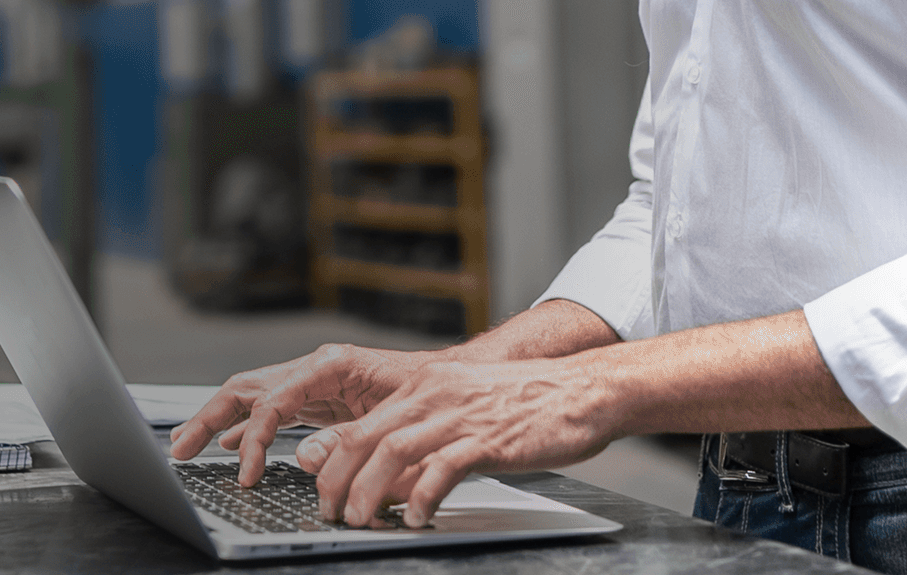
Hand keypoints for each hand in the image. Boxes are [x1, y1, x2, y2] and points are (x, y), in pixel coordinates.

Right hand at [166, 343, 439, 485]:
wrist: (455, 383)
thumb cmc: (431, 395)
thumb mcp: (393, 421)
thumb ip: (346, 440)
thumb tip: (302, 459)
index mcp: (331, 365)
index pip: (272, 400)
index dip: (252, 439)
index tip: (245, 474)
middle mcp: (315, 368)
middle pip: (246, 388)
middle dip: (208, 417)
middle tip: (179, 450)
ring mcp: (313, 382)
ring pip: (251, 397)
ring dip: (216, 420)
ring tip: (186, 445)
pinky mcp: (318, 399)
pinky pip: (270, 410)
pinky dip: (245, 427)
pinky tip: (228, 443)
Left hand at [295, 357, 617, 527]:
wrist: (583, 390)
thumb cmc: (527, 405)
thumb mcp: (465, 412)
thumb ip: (427, 440)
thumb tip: (392, 482)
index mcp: (425, 386)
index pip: (362, 424)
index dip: (334, 461)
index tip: (323, 492)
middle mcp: (435, 394)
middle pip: (366, 437)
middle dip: (338, 480)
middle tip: (330, 514)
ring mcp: (461, 414)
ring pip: (394, 450)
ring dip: (369, 490)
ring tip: (361, 520)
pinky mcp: (489, 437)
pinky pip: (444, 467)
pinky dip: (423, 494)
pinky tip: (416, 516)